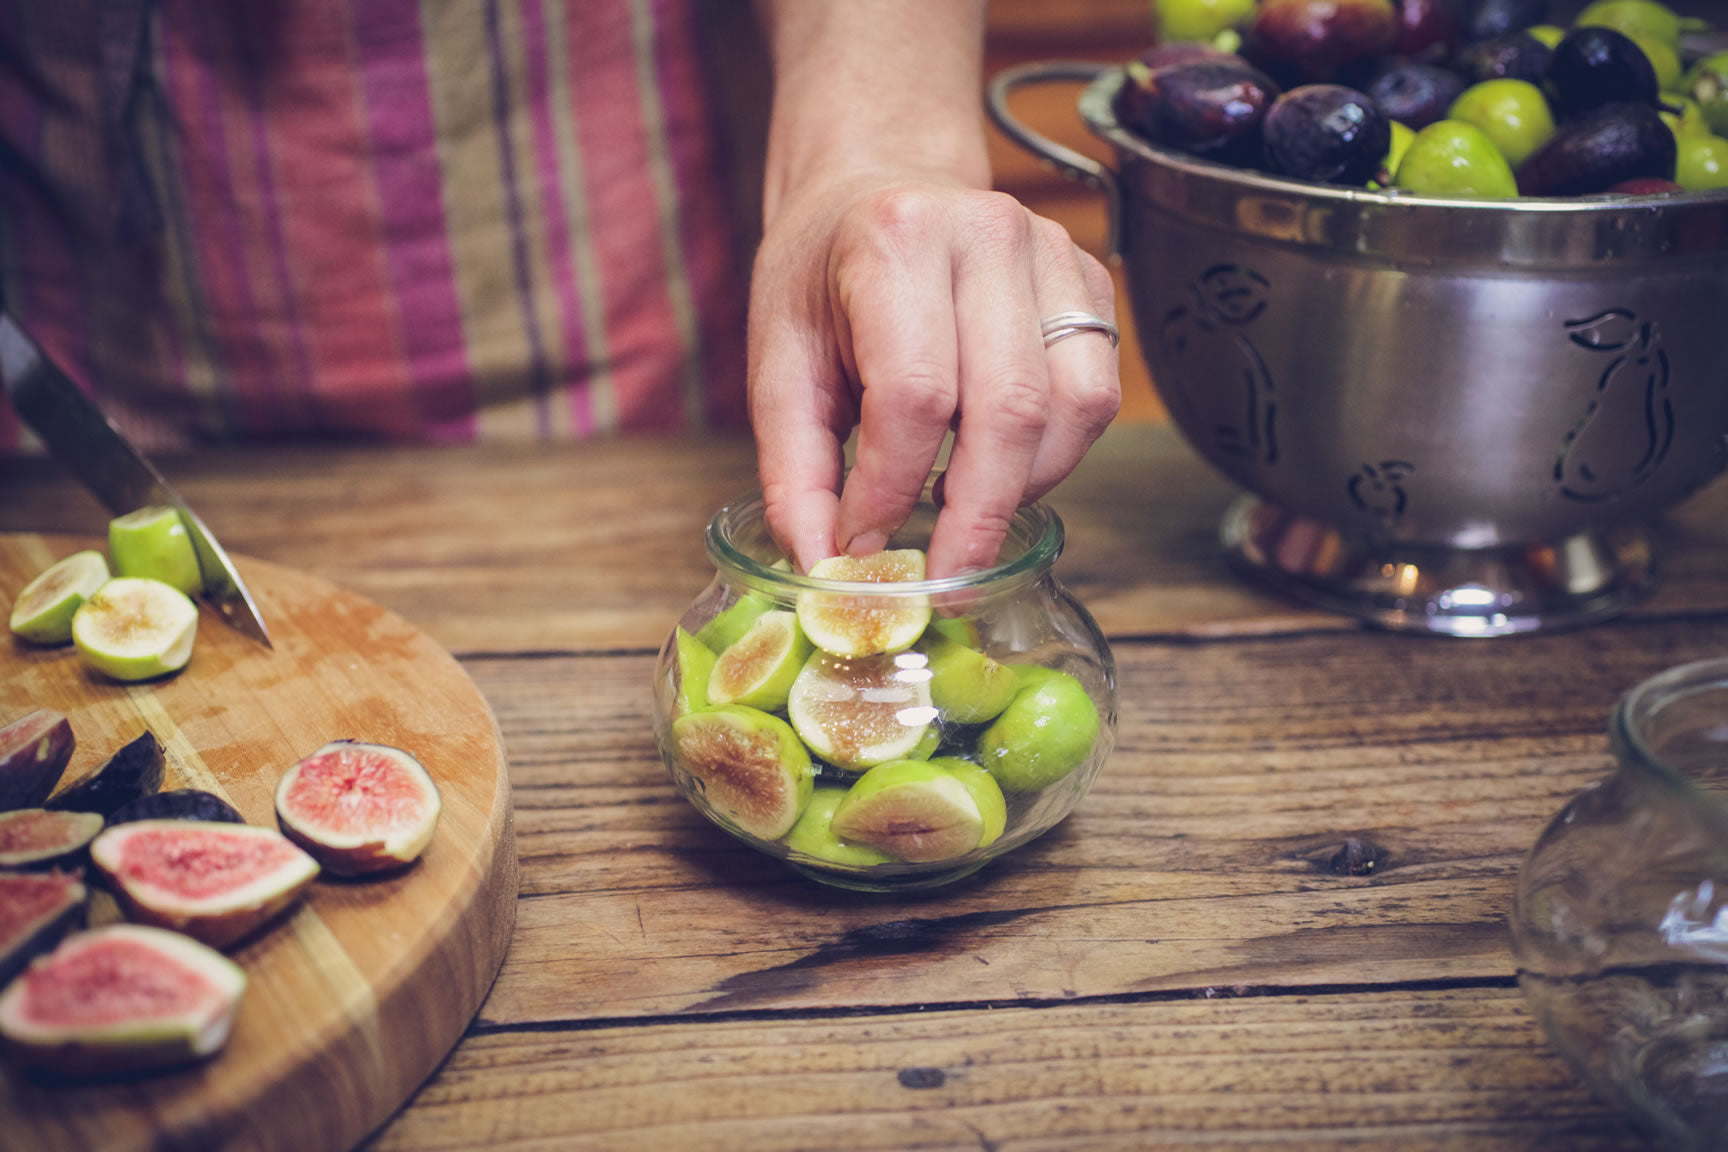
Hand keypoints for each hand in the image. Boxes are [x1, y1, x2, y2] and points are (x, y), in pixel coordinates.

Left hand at [749, 169, 1119, 579]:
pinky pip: (1095, 395)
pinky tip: (1001, 464)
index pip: (914, 395)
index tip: (860, 544)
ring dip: (1023, 487)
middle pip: (1009, 410)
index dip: (890, 489)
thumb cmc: (823, 276)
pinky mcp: (1090, 280)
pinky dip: (1056, 455)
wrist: (877, 187)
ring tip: (967, 512)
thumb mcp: (779, 362)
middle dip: (976, 516)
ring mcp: (1053, 252)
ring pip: (1072, 408)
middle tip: (943, 580)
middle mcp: (987, 233)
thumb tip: (821, 561)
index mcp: (896, 237)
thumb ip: (795, 467)